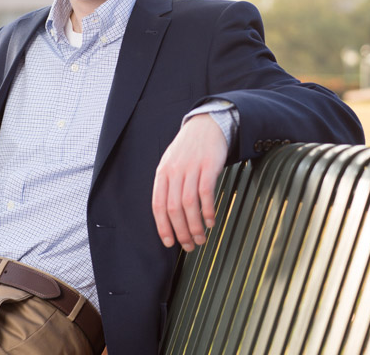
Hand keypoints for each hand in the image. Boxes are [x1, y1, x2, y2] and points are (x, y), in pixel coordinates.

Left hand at [152, 113, 226, 251]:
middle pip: (173, 208)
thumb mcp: (171, 163)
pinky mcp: (209, 166)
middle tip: (189, 246)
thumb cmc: (189, 149)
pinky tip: (211, 221)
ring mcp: (192, 168)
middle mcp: (174, 171)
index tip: (169, 243)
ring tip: (201, 238)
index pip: (158, 205)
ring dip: (195, 226)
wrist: (207, 124)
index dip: (163, 227)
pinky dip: (208, 210)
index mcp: (162, 173)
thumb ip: (168, 185)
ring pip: (189, 204)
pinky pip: (206, 193)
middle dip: (181, 231)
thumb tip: (169, 216)